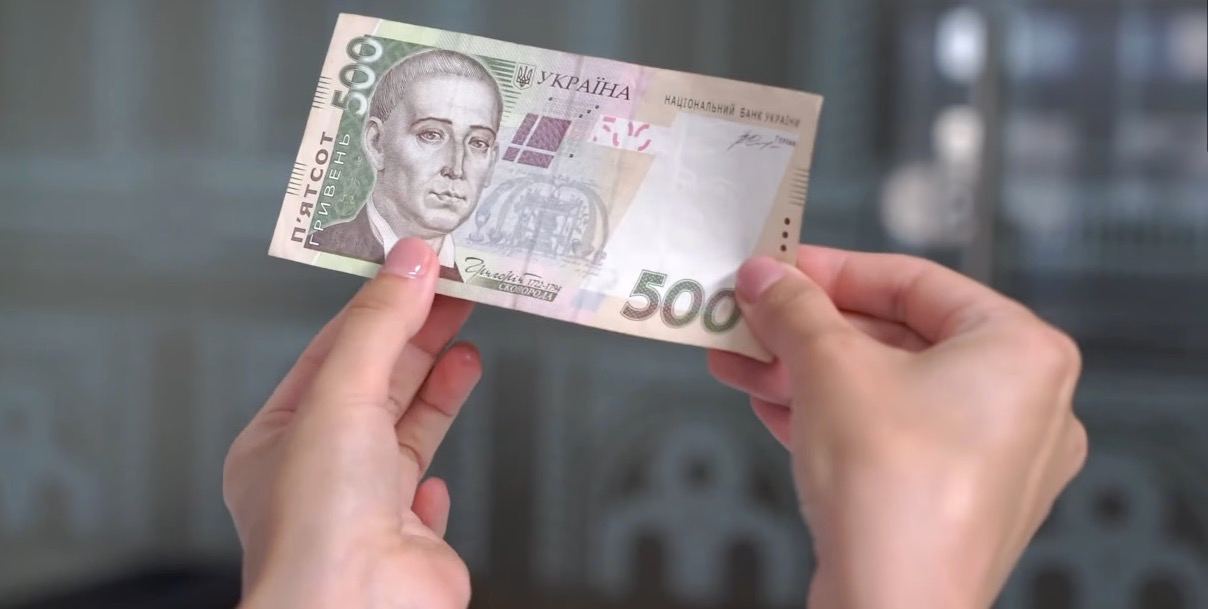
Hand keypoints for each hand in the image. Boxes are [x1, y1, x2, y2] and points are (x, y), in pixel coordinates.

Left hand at [224, 238, 480, 608]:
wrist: (359, 607)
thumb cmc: (318, 524)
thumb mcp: (341, 396)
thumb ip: (379, 324)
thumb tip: (410, 261)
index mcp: (276, 440)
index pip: (330, 351)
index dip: (375, 306)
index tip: (411, 269)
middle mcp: (317, 475)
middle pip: (374, 385)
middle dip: (416, 337)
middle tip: (454, 293)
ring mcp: (364, 508)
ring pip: (404, 432)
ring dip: (435, 388)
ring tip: (467, 346)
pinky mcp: (410, 538)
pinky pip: (422, 494)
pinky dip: (435, 466)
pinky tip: (443, 456)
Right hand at [708, 245, 1086, 608]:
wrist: (892, 605)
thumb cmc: (895, 490)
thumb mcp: (830, 367)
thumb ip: (796, 309)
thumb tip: (768, 278)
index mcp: (1023, 351)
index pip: (916, 281)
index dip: (835, 270)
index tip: (783, 268)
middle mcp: (1025, 404)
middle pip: (896, 339)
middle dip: (809, 329)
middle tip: (756, 314)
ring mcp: (994, 460)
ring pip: (886, 391)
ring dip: (806, 372)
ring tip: (742, 359)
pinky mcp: (955, 502)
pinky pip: (890, 437)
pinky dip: (831, 416)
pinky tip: (770, 405)